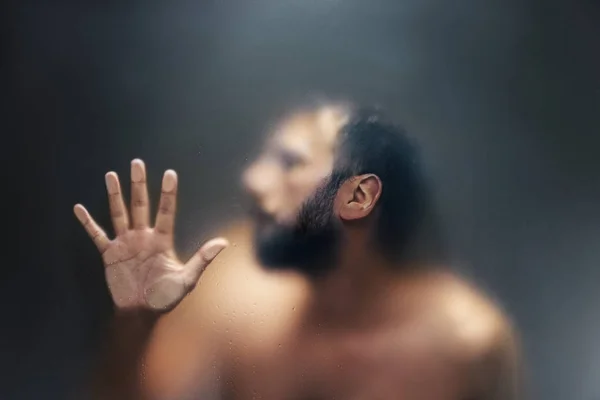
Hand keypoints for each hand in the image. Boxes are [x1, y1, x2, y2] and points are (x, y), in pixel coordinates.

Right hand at [74, 159, 227, 311]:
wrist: (141, 313)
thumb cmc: (166, 297)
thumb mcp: (187, 279)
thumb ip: (202, 259)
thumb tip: (224, 242)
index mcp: (162, 240)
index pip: (166, 211)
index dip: (168, 193)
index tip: (170, 173)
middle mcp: (143, 237)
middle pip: (141, 205)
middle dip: (139, 184)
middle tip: (137, 162)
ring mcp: (126, 243)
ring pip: (119, 214)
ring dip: (115, 195)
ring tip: (111, 175)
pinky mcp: (110, 254)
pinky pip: (97, 235)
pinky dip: (88, 223)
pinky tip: (79, 208)